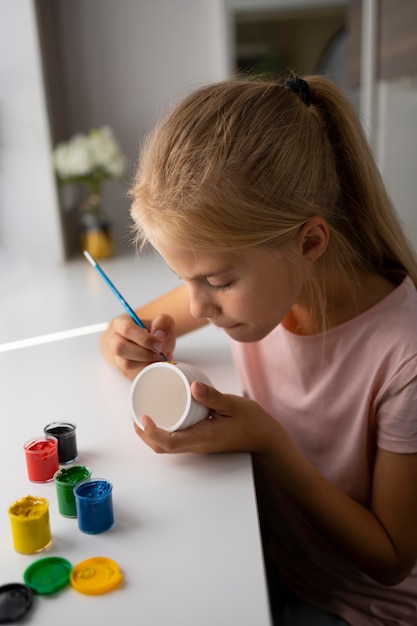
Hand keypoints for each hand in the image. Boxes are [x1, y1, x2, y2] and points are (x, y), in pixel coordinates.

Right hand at [100, 313, 175, 378]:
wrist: (147, 344)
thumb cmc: (152, 332)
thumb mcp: (161, 322)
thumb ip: (162, 323)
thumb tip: (160, 336)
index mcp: (121, 324)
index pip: (127, 329)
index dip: (145, 339)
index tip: (160, 345)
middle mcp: (114, 340)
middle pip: (120, 348)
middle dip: (144, 353)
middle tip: (160, 354)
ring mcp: (116, 356)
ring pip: (125, 364)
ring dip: (145, 363)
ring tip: (159, 359)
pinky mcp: (122, 370)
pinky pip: (132, 374)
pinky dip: (146, 370)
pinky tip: (156, 364)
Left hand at [134, 381, 279, 453]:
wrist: (265, 438)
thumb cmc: (252, 422)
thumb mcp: (234, 405)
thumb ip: (213, 396)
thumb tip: (192, 386)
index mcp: (203, 438)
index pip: (169, 442)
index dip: (151, 431)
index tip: (142, 416)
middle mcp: (197, 444)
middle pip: (162, 447)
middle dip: (144, 433)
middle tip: (136, 411)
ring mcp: (198, 444)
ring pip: (167, 445)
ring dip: (151, 433)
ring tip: (144, 412)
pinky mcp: (200, 439)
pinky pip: (176, 439)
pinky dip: (163, 430)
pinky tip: (163, 414)